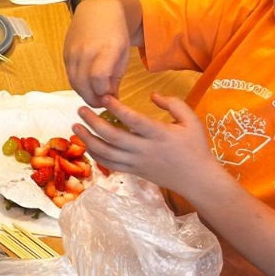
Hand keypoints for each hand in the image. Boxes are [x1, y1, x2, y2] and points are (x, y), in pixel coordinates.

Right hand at [63, 0, 132, 104]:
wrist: (98, 11)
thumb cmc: (115, 34)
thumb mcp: (123, 55)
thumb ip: (115, 79)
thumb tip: (110, 99)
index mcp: (106, 49)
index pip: (99, 78)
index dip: (103, 93)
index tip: (109, 97)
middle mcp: (87, 50)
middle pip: (83, 84)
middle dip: (92, 99)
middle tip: (101, 103)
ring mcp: (73, 51)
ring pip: (74, 82)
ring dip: (83, 93)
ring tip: (94, 96)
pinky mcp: (65, 53)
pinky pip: (69, 75)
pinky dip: (77, 84)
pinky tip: (86, 84)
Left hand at [72, 94, 216, 195]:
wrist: (198, 180)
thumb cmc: (195, 147)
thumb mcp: (191, 121)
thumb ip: (173, 104)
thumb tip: (152, 95)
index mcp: (160, 135)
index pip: (134, 120)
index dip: (117, 108)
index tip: (104, 97)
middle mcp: (145, 149)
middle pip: (114, 137)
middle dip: (93, 123)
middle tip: (80, 109)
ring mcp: (138, 163)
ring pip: (107, 153)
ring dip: (88, 139)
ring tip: (76, 126)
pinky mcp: (134, 172)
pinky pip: (110, 164)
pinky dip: (96, 155)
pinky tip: (87, 144)